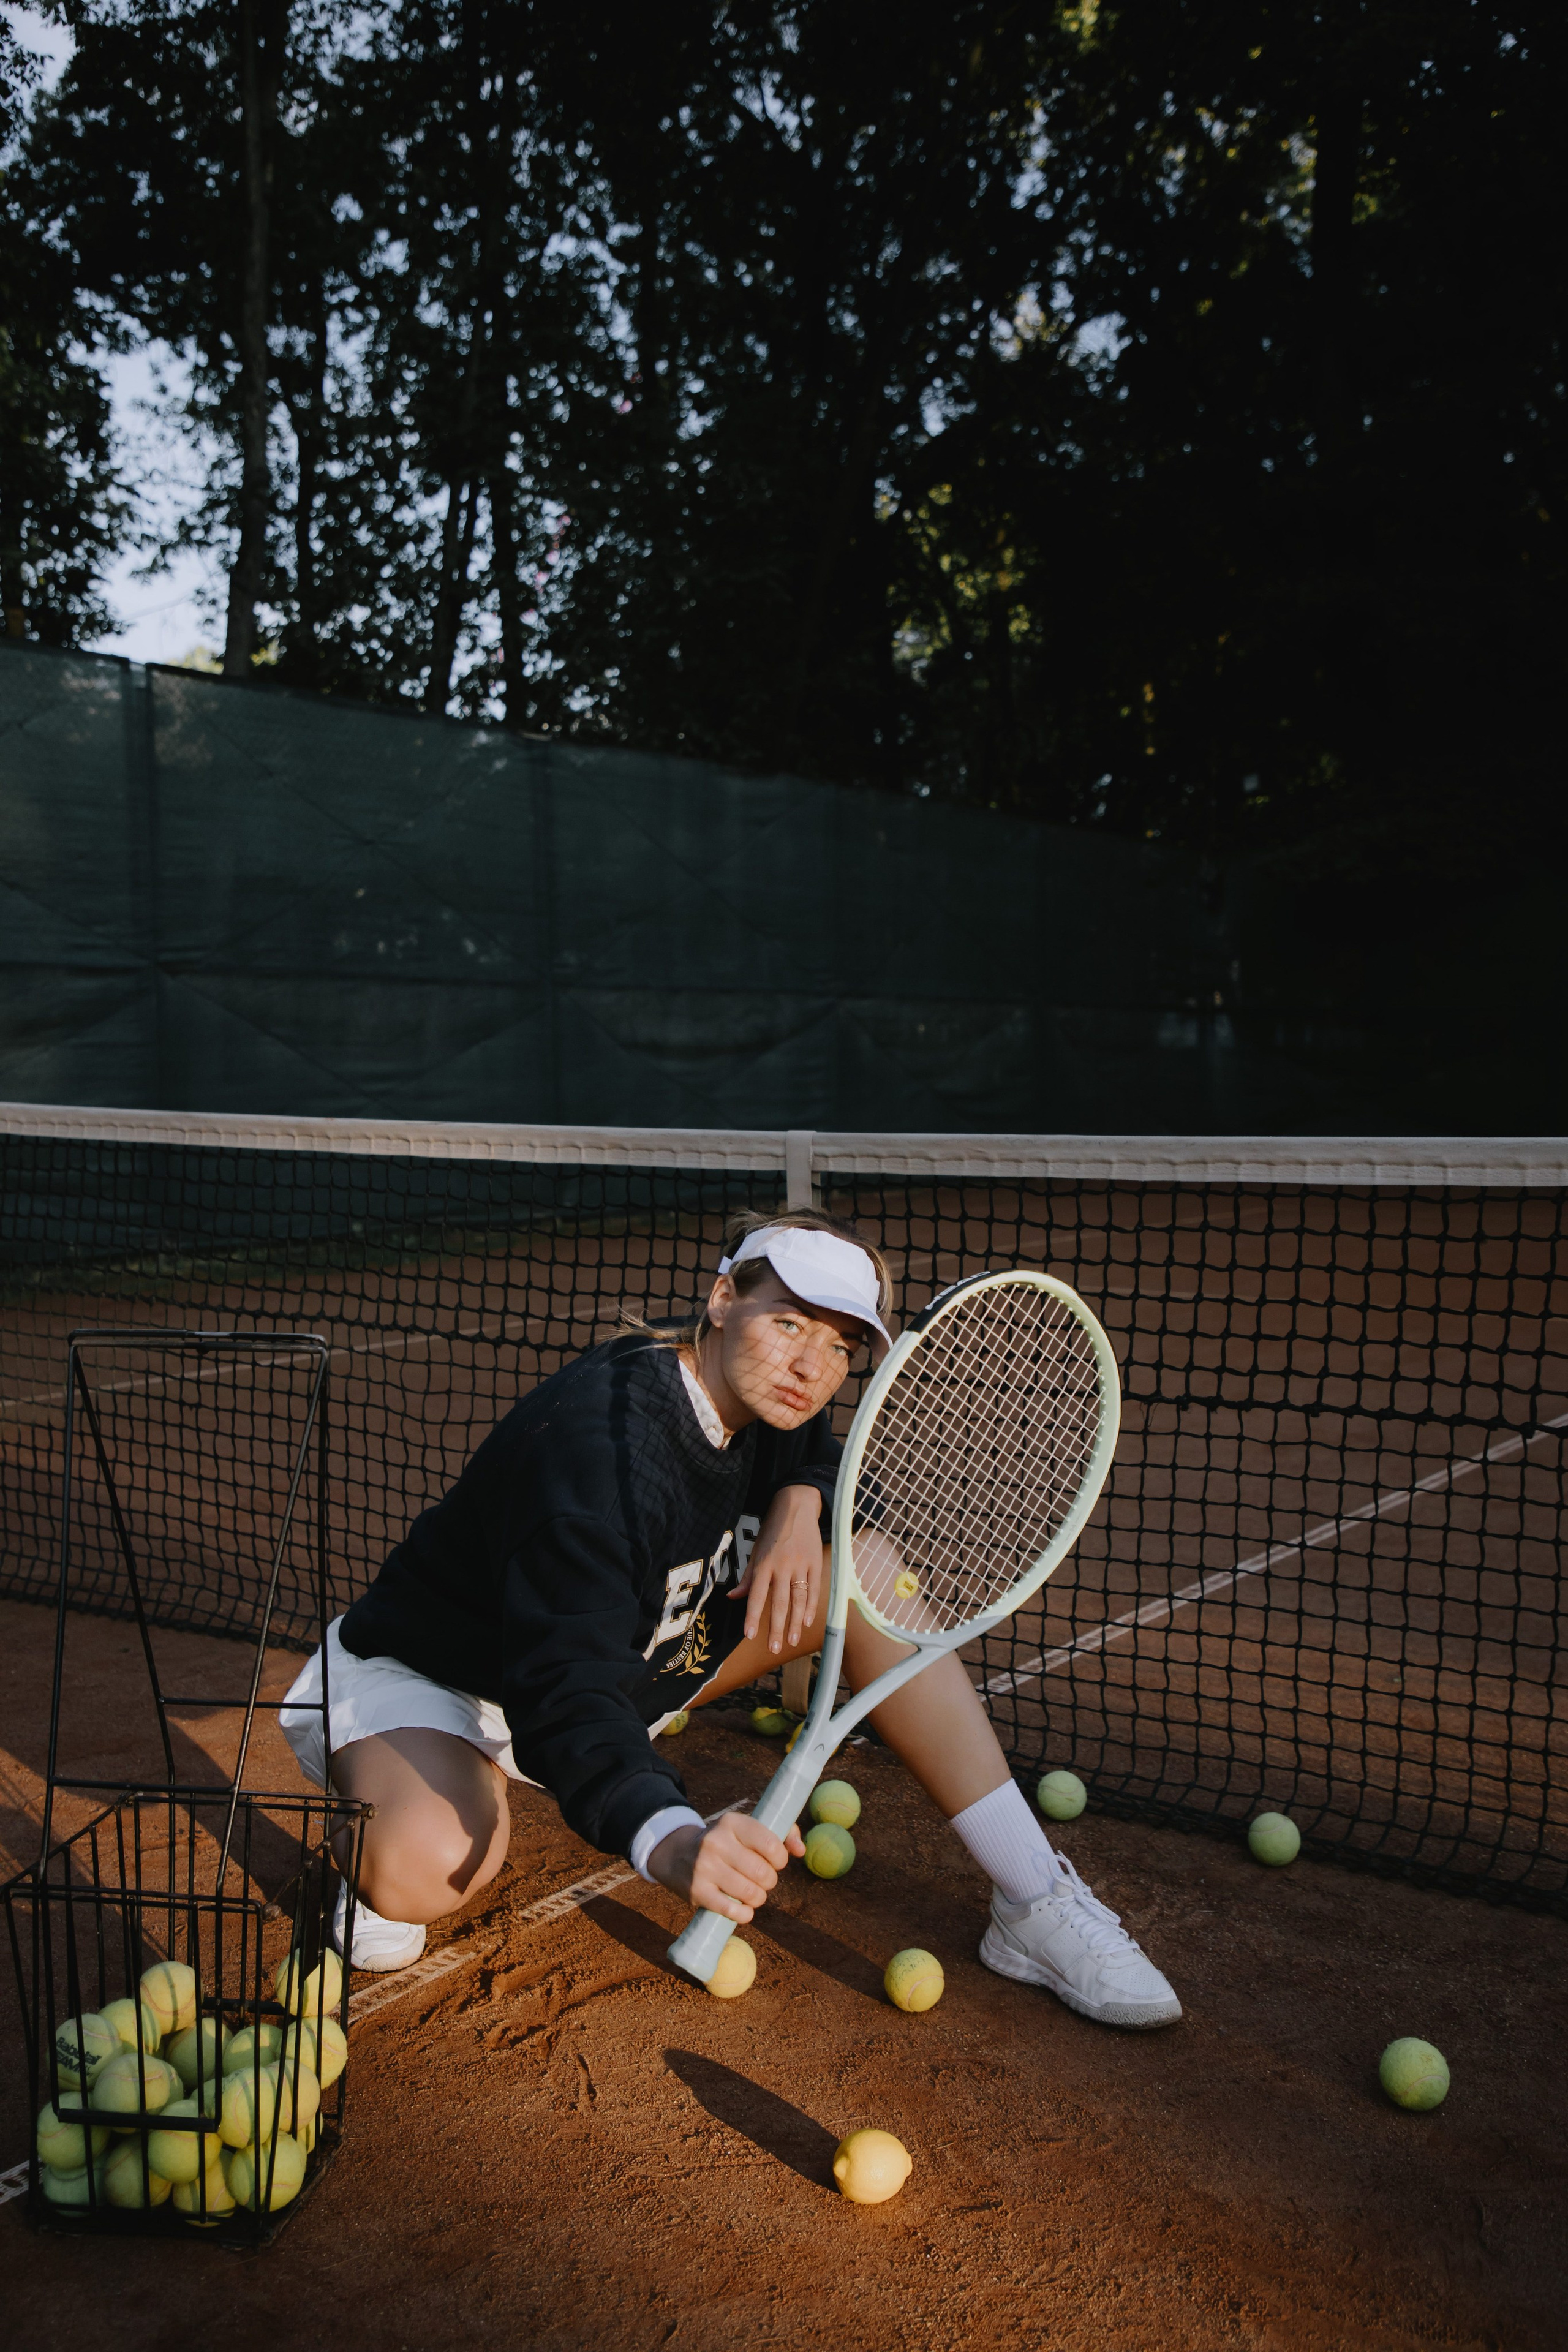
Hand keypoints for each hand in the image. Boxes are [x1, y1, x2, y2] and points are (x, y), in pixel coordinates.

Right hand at [648, 1811, 805, 1922]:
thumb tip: (802, 1850)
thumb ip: (781, 1834)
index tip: (774, 1861)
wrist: (677, 1854)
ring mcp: (704, 1867)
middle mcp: (716, 1842)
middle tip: (762, 1879)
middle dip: (769, 1881)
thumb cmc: (725, 1843)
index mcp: (732, 1822)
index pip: (772, 1844)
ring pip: (751, 1894)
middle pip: (763, 1873)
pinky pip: (732, 1911)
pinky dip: (744, 1914)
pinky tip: (743, 1909)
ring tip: (752, 1893)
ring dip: (758, 1898)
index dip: (780, 1859)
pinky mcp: (697, 1891)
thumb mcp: (747, 1829)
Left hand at [732, 1483, 824, 1653]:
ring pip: (798, 1599)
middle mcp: (782, 1566)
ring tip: (791, 1641)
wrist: (797, 1506)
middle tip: (775, 1648)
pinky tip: (807, 1622)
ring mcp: (800, 1565)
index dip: (753, 1615)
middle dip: (777, 1628)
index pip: (756, 1595)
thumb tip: (733, 1598)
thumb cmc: (772, 1530)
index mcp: (763, 1564)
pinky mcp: (815, 1563)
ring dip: (795, 1623)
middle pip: (779, 1602)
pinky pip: (814, 1589)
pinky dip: (812, 1607)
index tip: (750, 1635)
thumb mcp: (755, 1551)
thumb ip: (747, 1577)